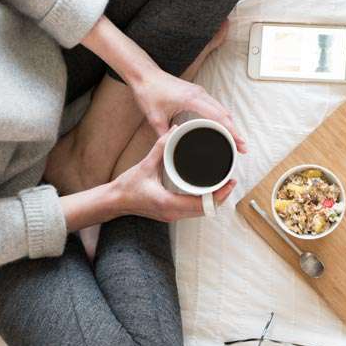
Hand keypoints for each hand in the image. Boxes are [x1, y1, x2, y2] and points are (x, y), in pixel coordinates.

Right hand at [111, 129, 236, 221]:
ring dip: (213, 201)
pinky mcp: (170, 214)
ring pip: (200, 213)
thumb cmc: (127, 187)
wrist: (114, 202)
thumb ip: (160, 147)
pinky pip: (192, 211)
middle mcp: (173, 213)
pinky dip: (203, 203)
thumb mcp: (145, 165)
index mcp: (168, 203)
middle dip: (220, 197)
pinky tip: (208, 193)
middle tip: (231, 181)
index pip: (202, 204)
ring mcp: (172, 216)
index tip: (229, 183)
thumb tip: (174, 130)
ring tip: (223, 185)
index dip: (219, 195)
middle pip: (205, 210)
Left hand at [131, 70, 247, 152]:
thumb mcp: (154, 117)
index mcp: (192, 99)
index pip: (218, 117)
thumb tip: (171, 150)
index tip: (239, 143)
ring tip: (236, 140)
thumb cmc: (149, 91)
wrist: (145, 74)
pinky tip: (224, 127)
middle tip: (242, 148)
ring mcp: (200, 92)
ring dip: (230, 124)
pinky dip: (223, 117)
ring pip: (222, 109)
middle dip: (235, 131)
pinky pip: (216, 105)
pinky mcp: (197, 92)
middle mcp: (200, 94)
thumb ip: (164, 135)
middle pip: (225, 114)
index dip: (231, 131)